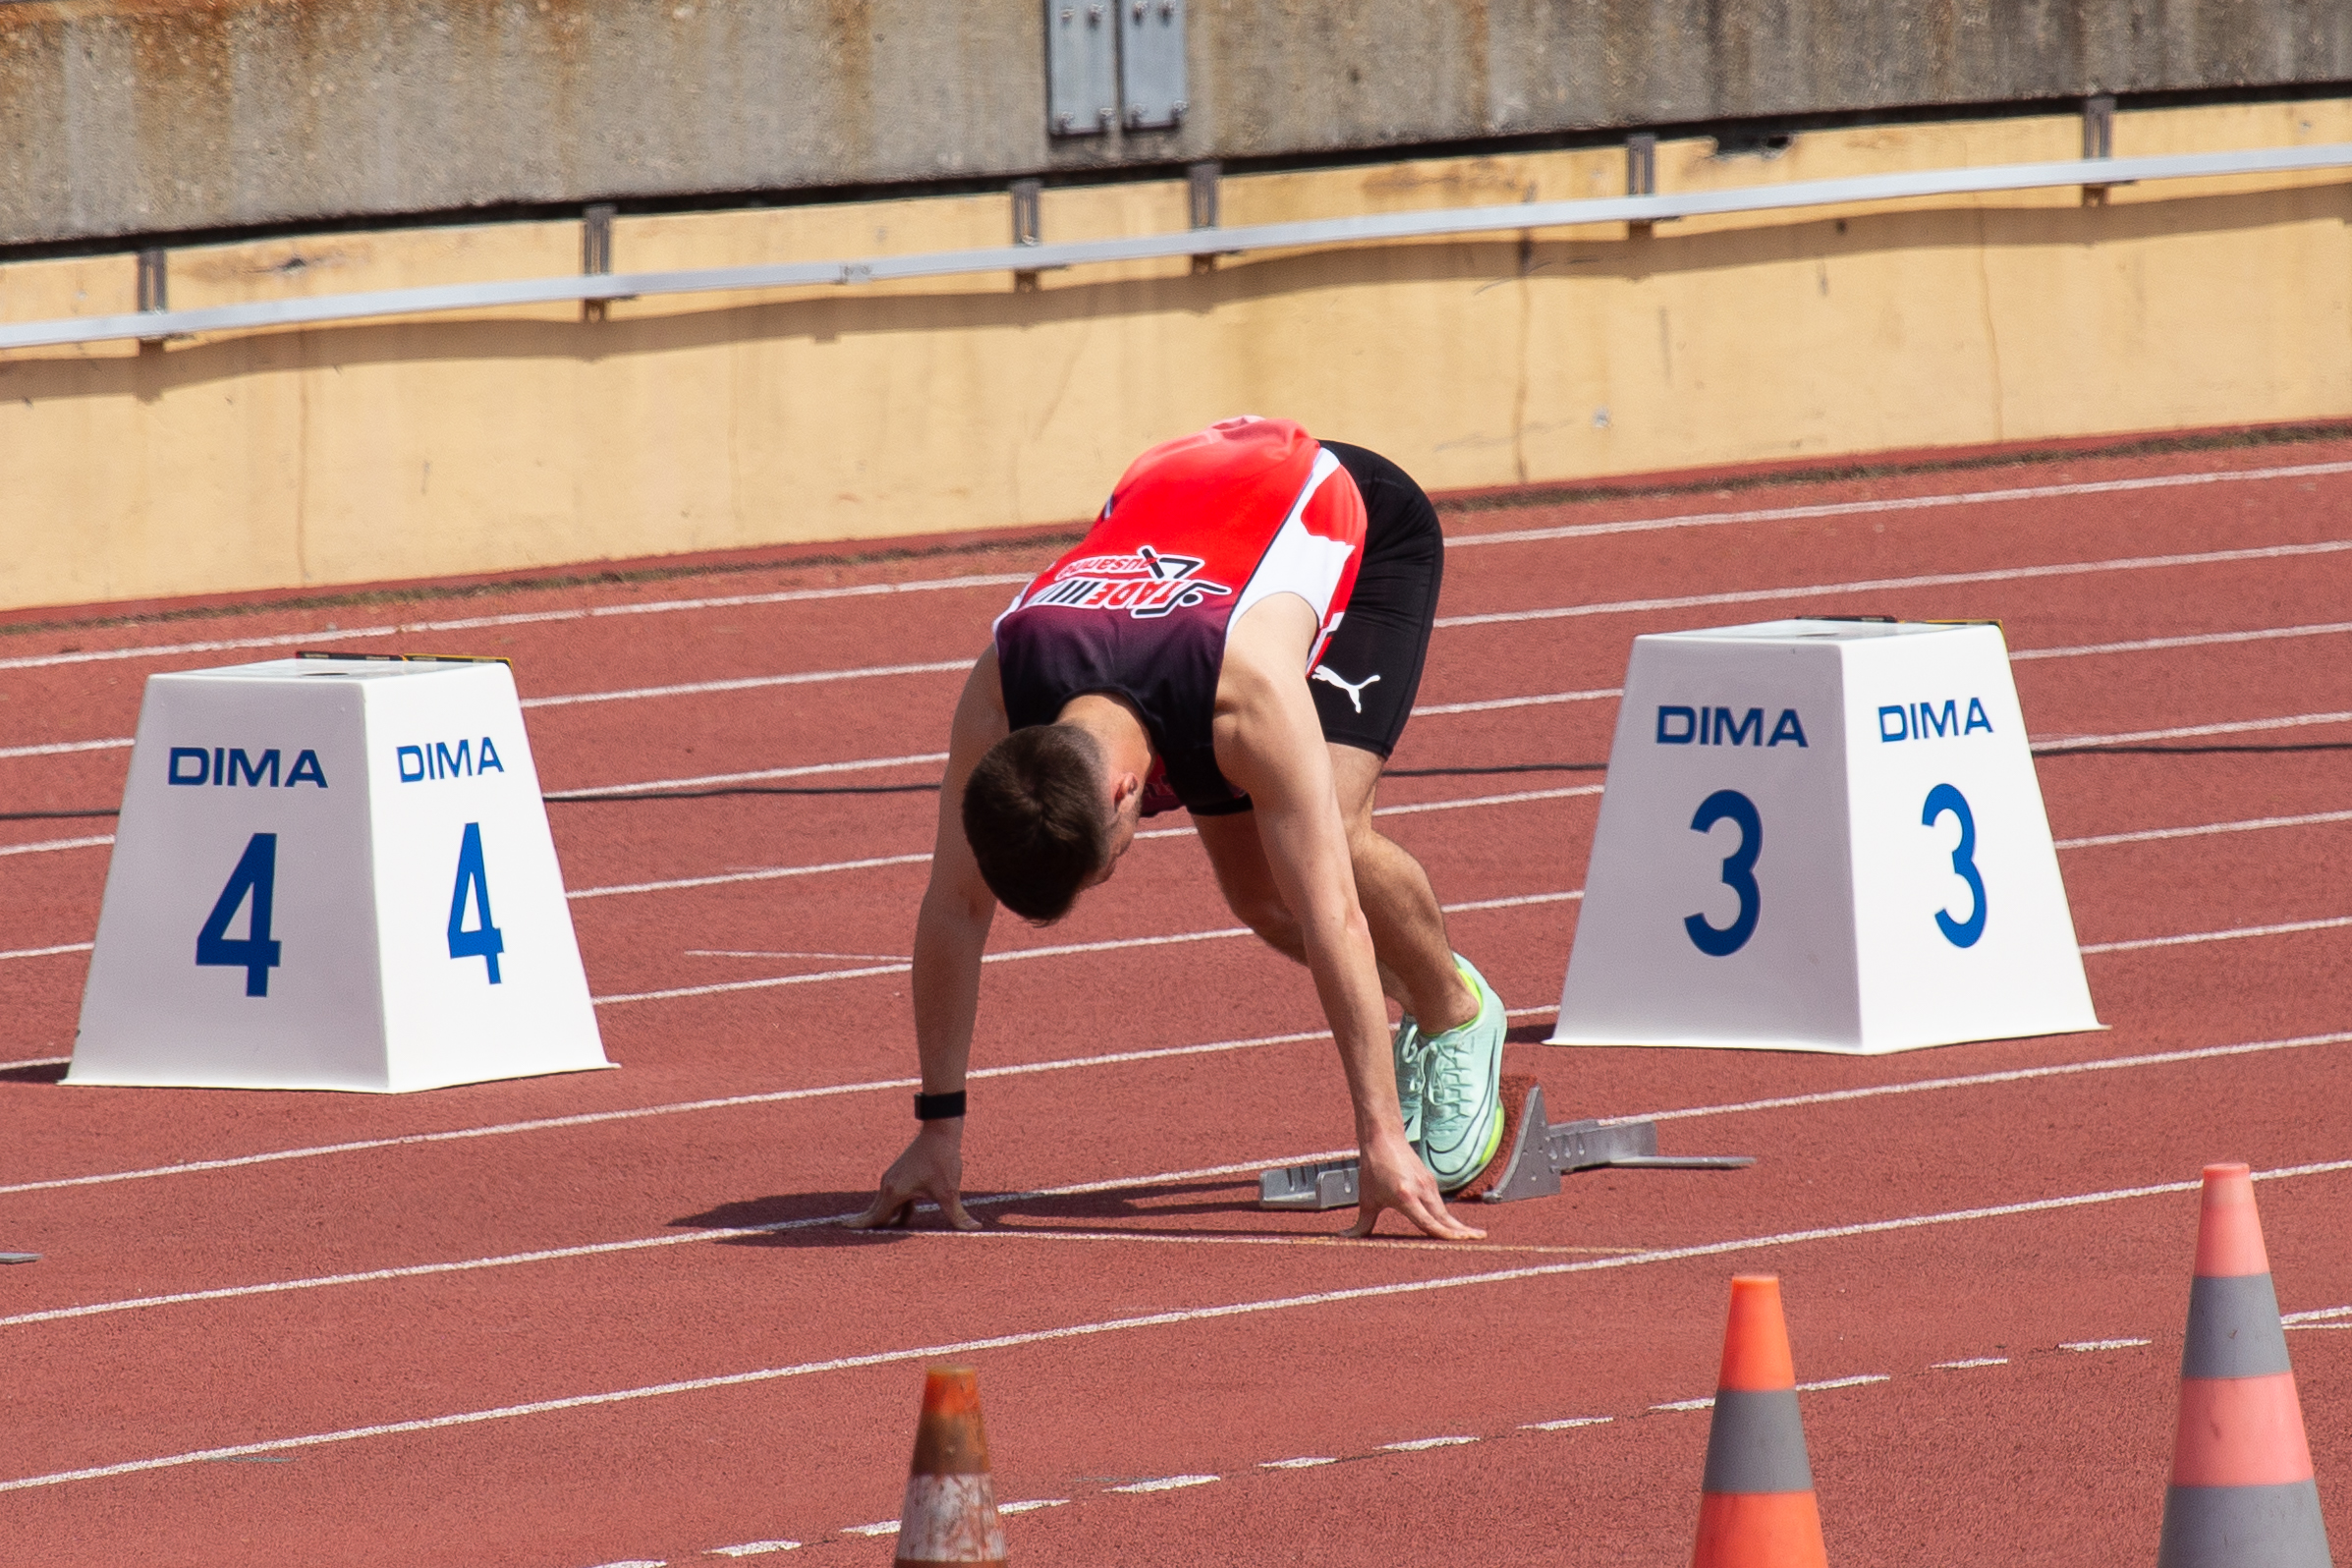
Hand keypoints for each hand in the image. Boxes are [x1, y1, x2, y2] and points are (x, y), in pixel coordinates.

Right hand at [844, 1120, 980, 1231]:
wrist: (940, 1130)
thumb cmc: (942, 1159)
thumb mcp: (949, 1191)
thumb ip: (958, 1215)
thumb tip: (975, 1228)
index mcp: (895, 1192)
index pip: (874, 1217)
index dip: (859, 1226)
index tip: (842, 1229)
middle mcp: (888, 1185)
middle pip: (876, 1212)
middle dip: (868, 1225)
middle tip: (848, 1232)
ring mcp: (892, 1178)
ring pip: (885, 1204)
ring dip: (884, 1218)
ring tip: (876, 1231)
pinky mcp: (900, 1173)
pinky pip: (894, 1197)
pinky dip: (895, 1209)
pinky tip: (904, 1218)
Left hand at [1346, 1130, 1485, 1240]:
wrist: (1383, 1138)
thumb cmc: (1373, 1168)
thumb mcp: (1366, 1198)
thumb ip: (1361, 1223)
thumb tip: (1345, 1237)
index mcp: (1406, 1196)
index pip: (1429, 1222)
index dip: (1444, 1235)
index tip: (1460, 1241)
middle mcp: (1421, 1191)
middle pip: (1445, 1217)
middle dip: (1462, 1230)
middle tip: (1479, 1239)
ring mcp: (1428, 1185)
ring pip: (1445, 1210)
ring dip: (1458, 1224)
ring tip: (1472, 1235)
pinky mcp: (1430, 1181)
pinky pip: (1440, 1203)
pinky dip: (1448, 1215)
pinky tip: (1454, 1224)